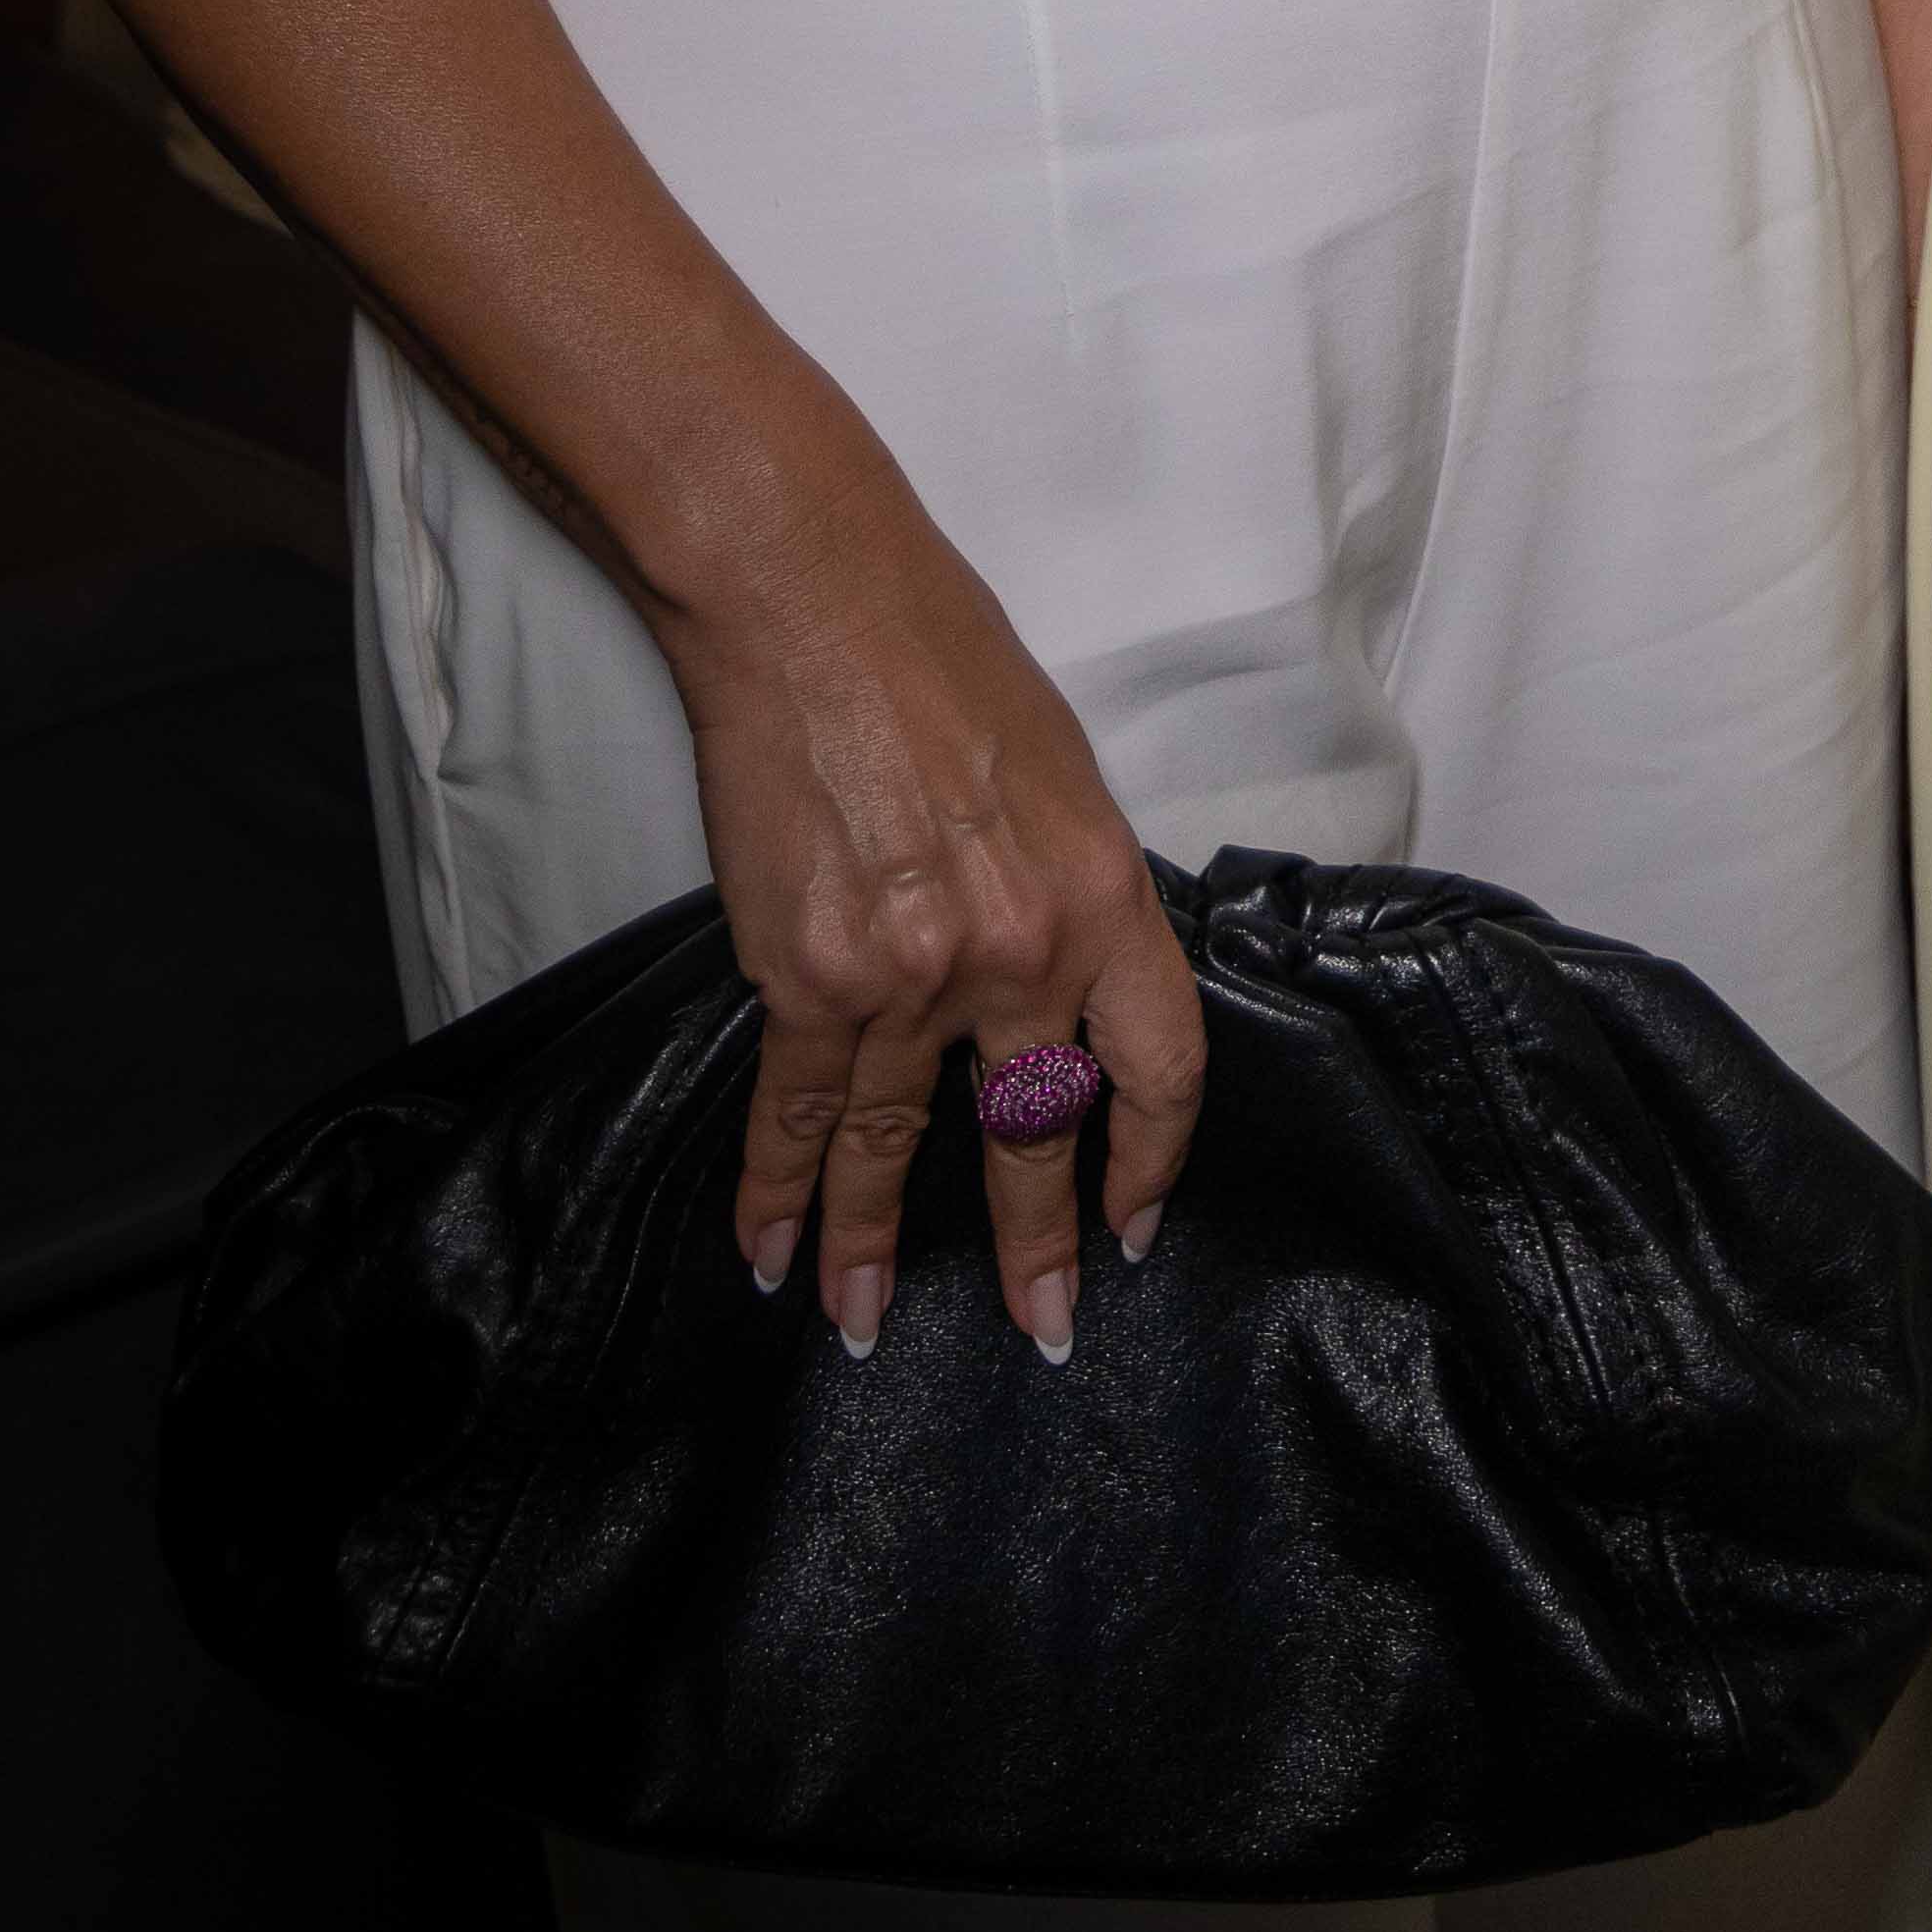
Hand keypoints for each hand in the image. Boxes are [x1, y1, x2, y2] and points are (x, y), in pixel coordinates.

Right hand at [655, 436, 1203, 1365]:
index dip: (1151, 1159)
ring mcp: (912, 975)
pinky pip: (798, 1115)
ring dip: (878, 1250)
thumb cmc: (940, 658)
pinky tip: (773, 1253)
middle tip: (1045, 1327)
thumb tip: (1064, 978)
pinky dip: (780, 1192)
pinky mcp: (808, 977)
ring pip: (897, 1147)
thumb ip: (1069, 888)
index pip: (1158, 1066)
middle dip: (1041, 1247)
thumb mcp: (1059, 774)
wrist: (812, 602)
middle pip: (1039, 1136)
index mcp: (1105, 893)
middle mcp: (1021, 951)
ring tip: (867, 1330)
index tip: (1135, 1223)